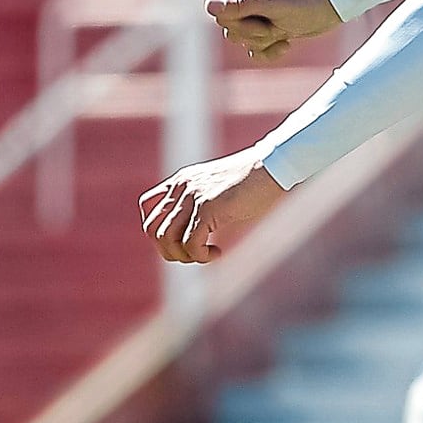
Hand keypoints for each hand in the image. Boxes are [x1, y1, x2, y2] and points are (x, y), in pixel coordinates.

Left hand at [138, 149, 285, 263]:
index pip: (147, 206)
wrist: (275, 166)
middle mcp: (181, 187)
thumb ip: (203, 204)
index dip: (158, 230)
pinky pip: (190, 244)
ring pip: (166, 238)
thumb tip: (198, 234)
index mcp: (182, 180)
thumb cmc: (256, 181)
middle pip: (151, 228)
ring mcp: (193, 196)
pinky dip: (201, 256)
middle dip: (168, 250)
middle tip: (194, 254)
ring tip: (205, 255)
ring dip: (183, 256)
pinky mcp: (208, 208)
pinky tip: (217, 253)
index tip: (181, 239)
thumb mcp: (220, 189)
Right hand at [206, 0, 341, 61]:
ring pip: (243, 41)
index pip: (222, 15)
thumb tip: (209, 6)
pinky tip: (286, 44)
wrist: (333, 8)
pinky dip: (269, 51)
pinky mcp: (266, 28)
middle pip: (231, 30)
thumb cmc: (305, 2)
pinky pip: (254, 49)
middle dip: (256, 33)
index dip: (243, 23)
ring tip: (284, 31)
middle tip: (277, 24)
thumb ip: (240, 6)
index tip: (266, 17)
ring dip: (265, 41)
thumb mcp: (272, 5)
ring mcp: (255, 14)